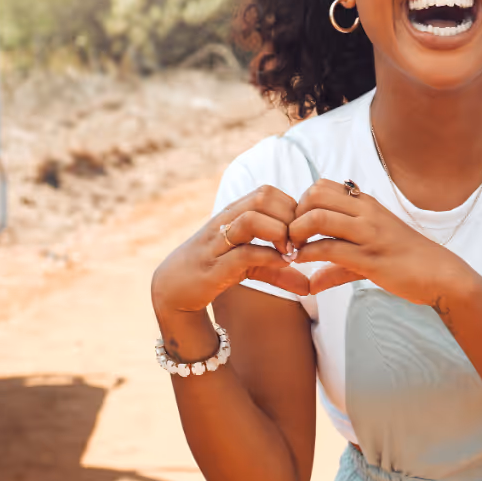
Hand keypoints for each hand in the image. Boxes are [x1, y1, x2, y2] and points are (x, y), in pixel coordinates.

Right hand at [150, 186, 309, 318]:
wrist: (173, 288)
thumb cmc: (213, 269)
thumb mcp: (247, 266)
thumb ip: (276, 270)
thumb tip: (308, 285)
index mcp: (232, 213)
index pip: (267, 192)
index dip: (290, 207)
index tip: (300, 230)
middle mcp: (224, 222)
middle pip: (262, 197)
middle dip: (288, 216)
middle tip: (298, 241)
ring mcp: (217, 243)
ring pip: (251, 219)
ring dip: (279, 234)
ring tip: (289, 252)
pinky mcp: (214, 268)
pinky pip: (245, 254)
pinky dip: (269, 258)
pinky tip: (281, 265)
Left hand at [288, 178, 473, 303]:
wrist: (441, 274)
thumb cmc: (405, 262)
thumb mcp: (369, 255)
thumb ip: (338, 266)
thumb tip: (312, 284)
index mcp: (366, 204)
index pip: (321, 186)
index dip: (301, 204)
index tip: (297, 227)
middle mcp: (366, 213)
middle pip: (314, 195)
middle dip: (294, 215)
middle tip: (290, 238)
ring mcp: (368, 234)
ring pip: (317, 218)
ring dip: (296, 234)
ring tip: (293, 251)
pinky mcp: (370, 258)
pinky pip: (329, 249)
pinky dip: (307, 256)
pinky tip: (302, 266)